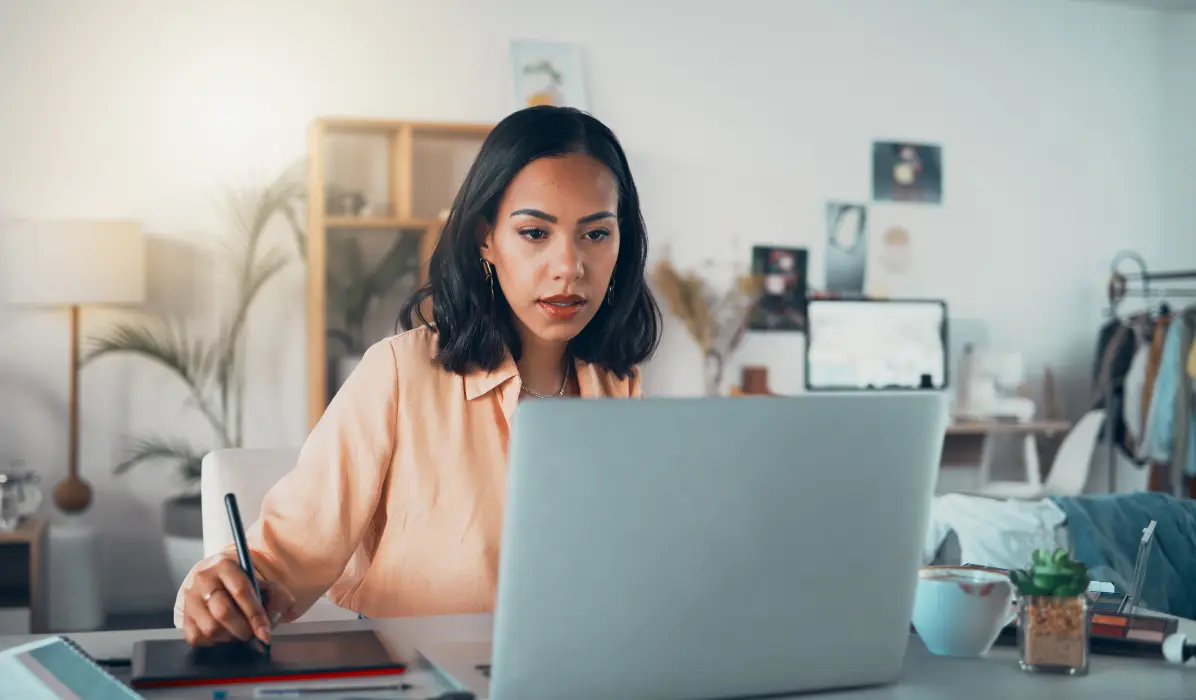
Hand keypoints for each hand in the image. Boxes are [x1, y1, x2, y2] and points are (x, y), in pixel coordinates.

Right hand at [180, 553, 295, 646]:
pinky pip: (196, 637)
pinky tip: (223, 633)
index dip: (256, 615)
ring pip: (209, 627)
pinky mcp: (181, 615)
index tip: (265, 634)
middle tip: (251, 635)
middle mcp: (202, 578)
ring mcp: (189, 597)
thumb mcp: (268, 585)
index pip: (241, 591)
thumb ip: (277, 599)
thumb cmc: (248, 586)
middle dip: (242, 629)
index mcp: (225, 564)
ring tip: (238, 633)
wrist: (223, 582)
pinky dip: (213, 642)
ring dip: (228, 637)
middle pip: (223, 612)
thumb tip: (270, 622)